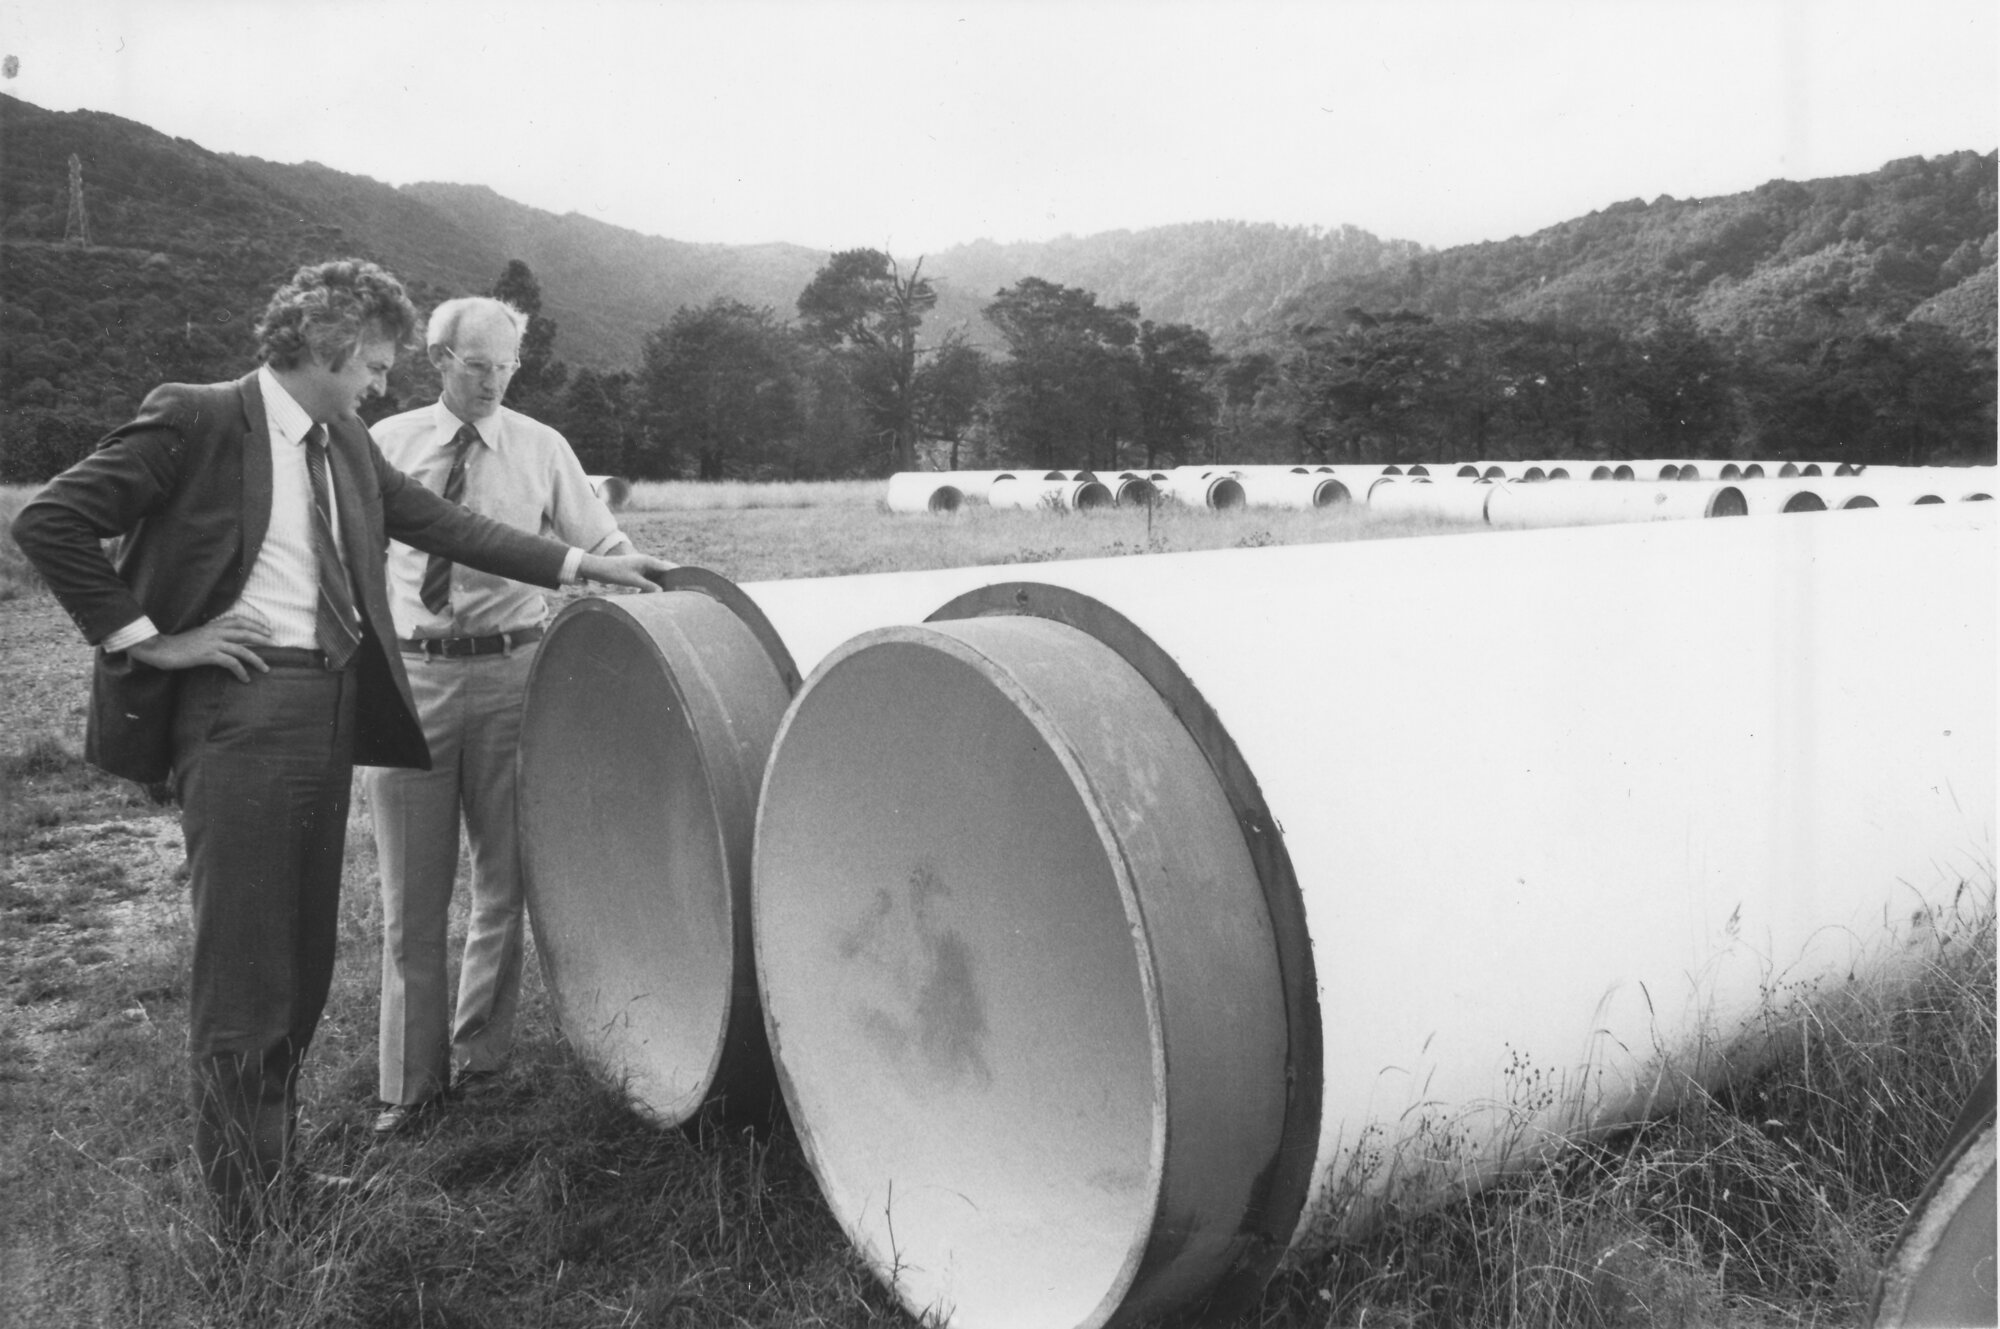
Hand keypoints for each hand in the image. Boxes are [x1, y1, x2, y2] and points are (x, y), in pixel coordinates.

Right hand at [127, 615, 274, 682]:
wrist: (160, 649)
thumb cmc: (178, 645)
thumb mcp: (198, 635)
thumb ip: (213, 635)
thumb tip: (227, 641)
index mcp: (213, 625)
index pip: (239, 621)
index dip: (255, 624)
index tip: (267, 630)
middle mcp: (215, 632)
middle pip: (245, 632)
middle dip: (262, 638)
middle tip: (275, 644)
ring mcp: (212, 643)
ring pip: (242, 649)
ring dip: (256, 659)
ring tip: (265, 668)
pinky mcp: (208, 655)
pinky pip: (231, 663)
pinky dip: (241, 671)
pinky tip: (245, 679)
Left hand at [577, 552, 678, 590]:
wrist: (599, 568)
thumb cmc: (614, 572)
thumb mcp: (632, 581)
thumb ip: (648, 586)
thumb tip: (662, 593)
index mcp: (648, 561)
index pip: (669, 567)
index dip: (679, 574)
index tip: (689, 582)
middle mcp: (648, 562)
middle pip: (666, 571)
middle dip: (674, 579)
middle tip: (684, 590)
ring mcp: (643, 566)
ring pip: (659, 576)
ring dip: (664, 584)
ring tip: (673, 594)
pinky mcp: (639, 572)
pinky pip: (651, 579)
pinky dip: (654, 586)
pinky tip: (656, 594)